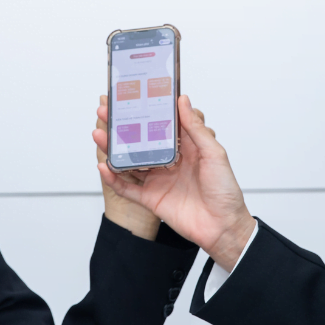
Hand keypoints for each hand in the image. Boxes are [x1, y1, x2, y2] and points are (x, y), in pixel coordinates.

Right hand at [93, 94, 255, 268]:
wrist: (223, 227)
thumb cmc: (225, 191)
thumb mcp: (214, 153)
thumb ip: (196, 128)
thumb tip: (183, 101)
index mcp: (185, 148)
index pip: (160, 124)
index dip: (146, 111)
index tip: (131, 97)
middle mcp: (168, 162)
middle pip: (140, 141)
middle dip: (121, 127)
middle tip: (105, 111)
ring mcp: (157, 180)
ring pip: (129, 162)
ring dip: (113, 149)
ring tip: (99, 134)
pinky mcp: (150, 199)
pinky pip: (127, 188)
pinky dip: (113, 178)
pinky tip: (103, 167)